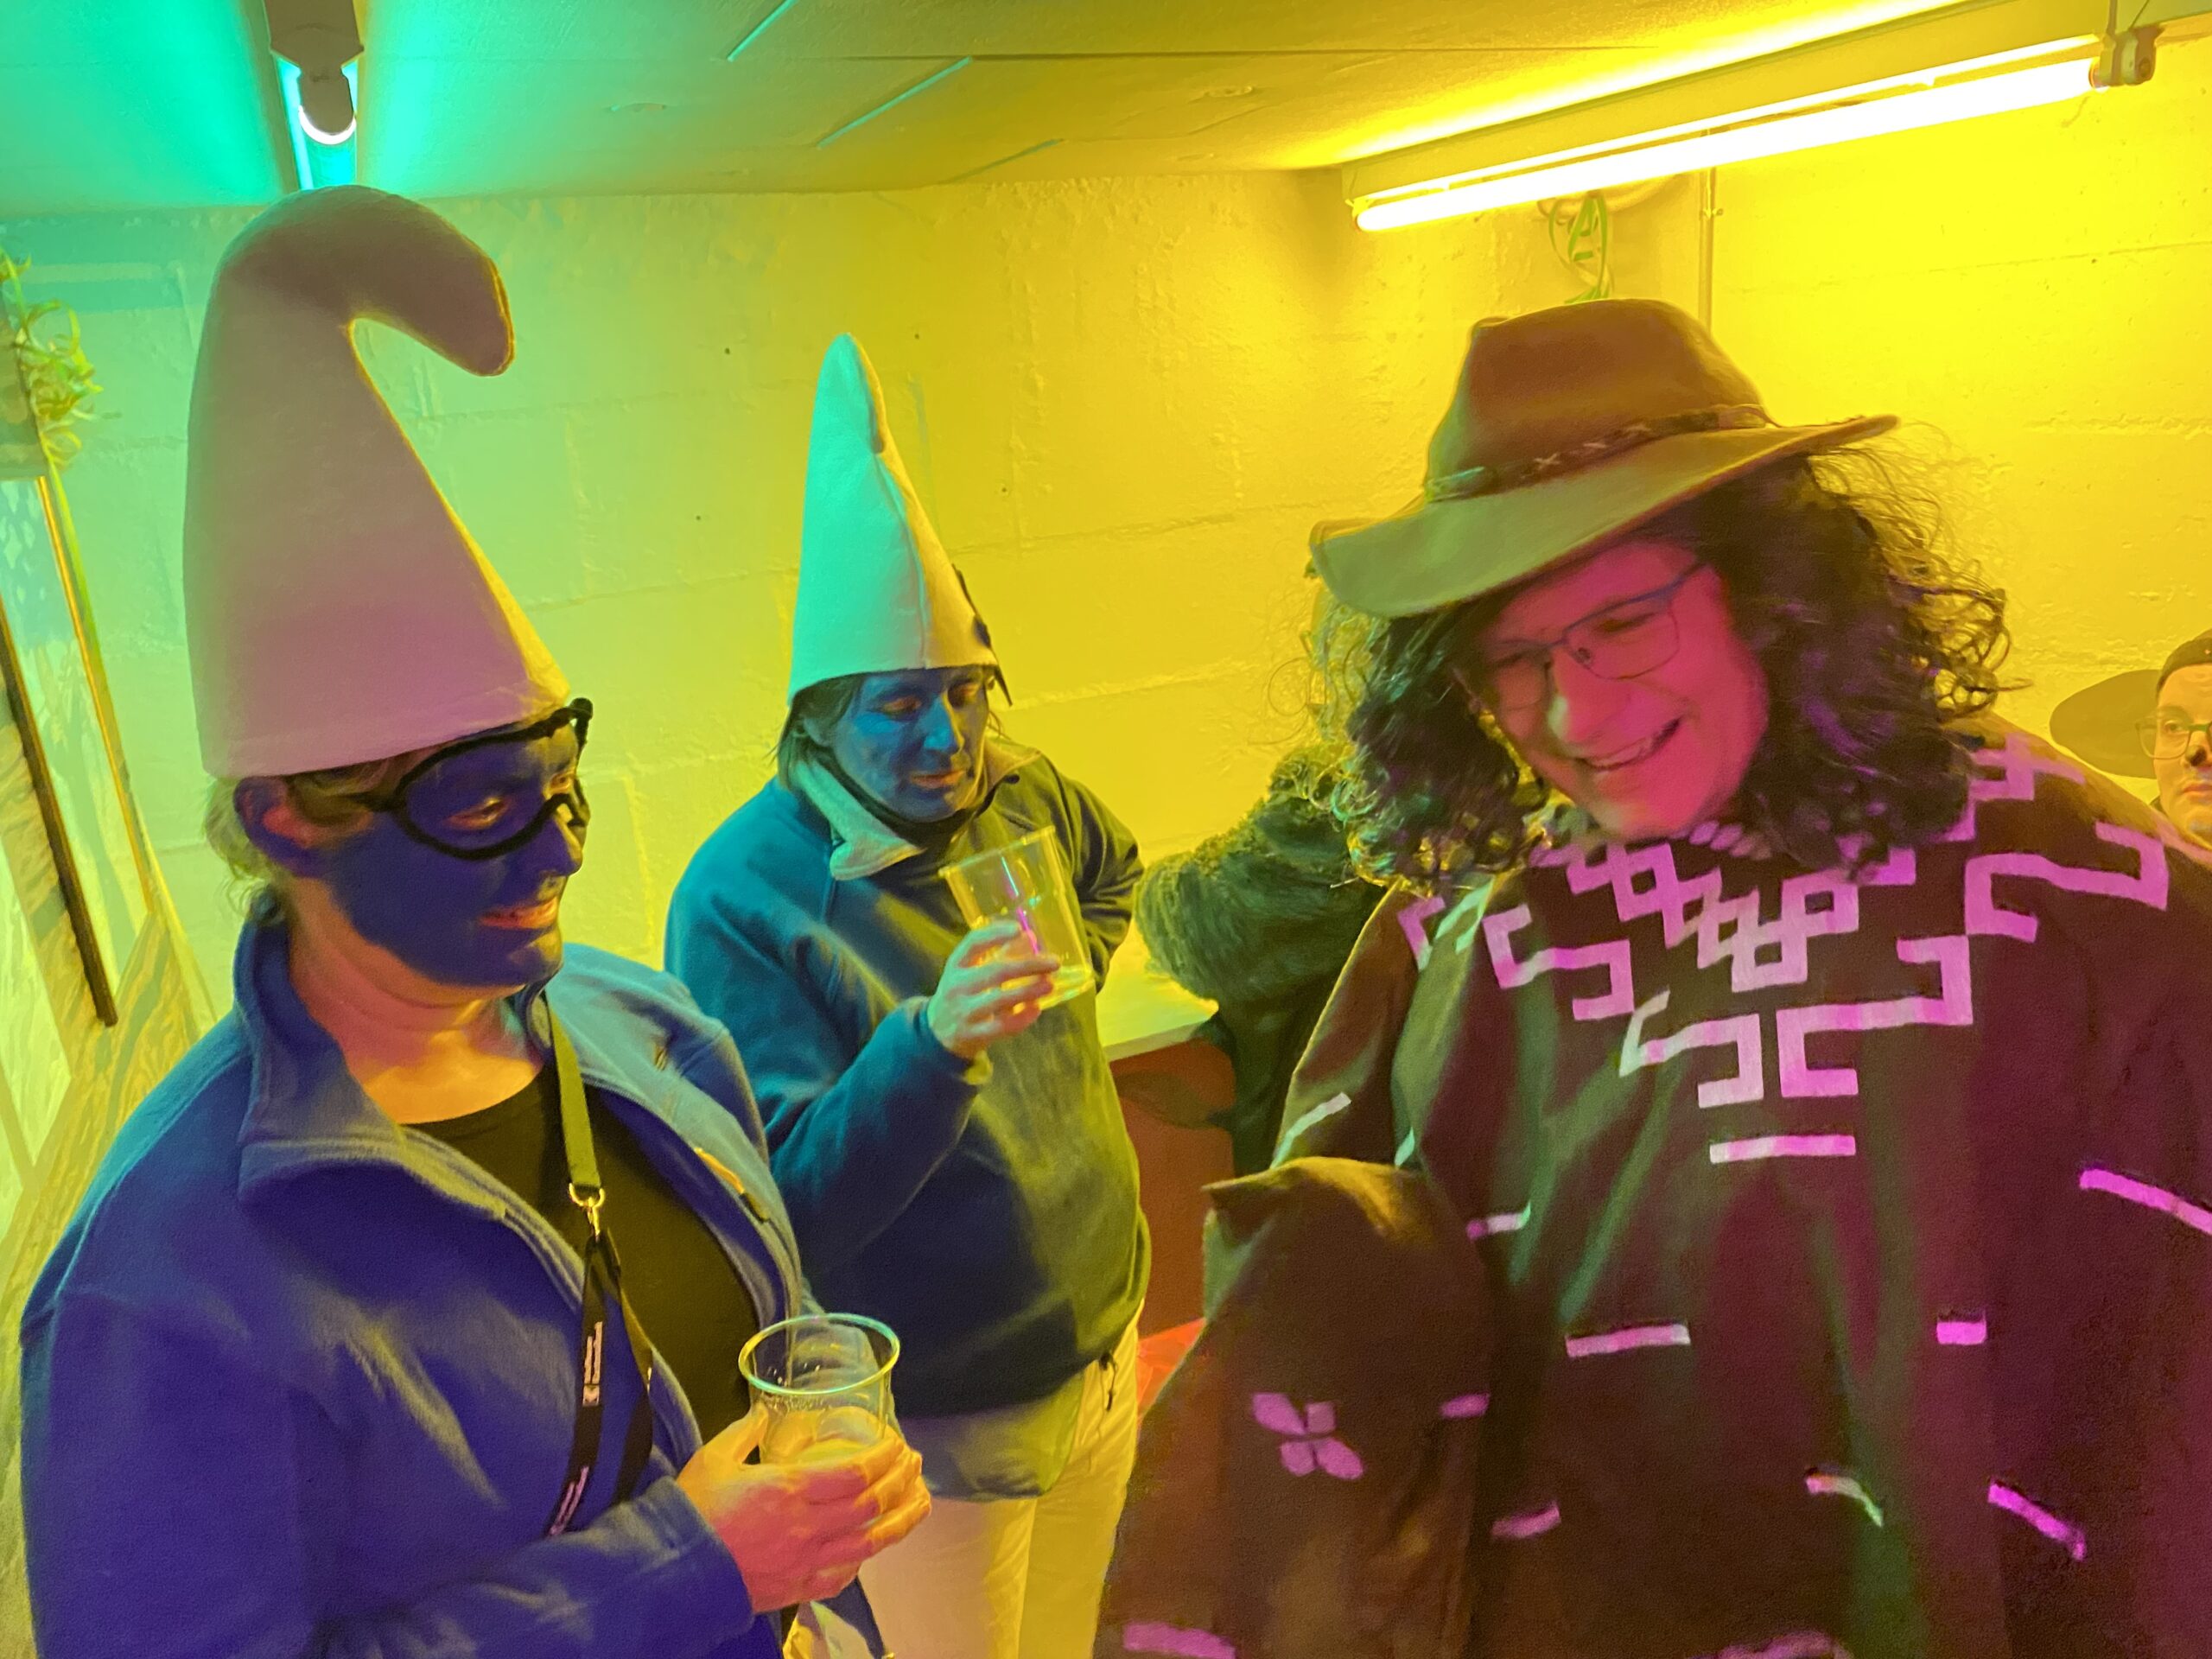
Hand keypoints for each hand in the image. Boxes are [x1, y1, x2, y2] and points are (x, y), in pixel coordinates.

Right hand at [675, 1410, 930, 1611]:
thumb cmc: (691, 1512)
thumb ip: (744, 1433)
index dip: (884, 1458)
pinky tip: (872, 1549)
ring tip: (921, 1503)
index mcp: (790, 1490)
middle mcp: (807, 1527)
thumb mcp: (714, 1459)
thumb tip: (764, 1412)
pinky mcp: (796, 1589)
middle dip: (900, 1482)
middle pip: (871, 1506)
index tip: (897, 1444)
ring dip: (901, 1521)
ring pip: (869, 1544)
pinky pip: (841, 1577)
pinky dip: (862, 1561)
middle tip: (914, 1464)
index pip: (855, 1473)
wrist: (671, 1572)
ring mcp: (806, 1562)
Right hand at [926, 918, 1059, 1059]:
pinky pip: (1003, 1026)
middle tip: (1054, 963)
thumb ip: (998, 955)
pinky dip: (1022, 1017)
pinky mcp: (974, 1035)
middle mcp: (957, 987)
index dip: (995, 934)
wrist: (938, 1032)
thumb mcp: (970, 971)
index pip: (973, 943)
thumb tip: (1030, 937)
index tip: (1019, 929)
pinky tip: (1036, 1008)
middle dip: (1028, 966)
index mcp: (956, 965)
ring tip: (1049, 985)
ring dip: (1028, 991)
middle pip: (995, 972)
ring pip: (1000, 1000)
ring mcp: (964, 1012)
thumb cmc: (962, 993)